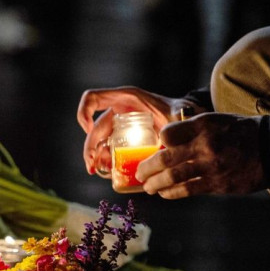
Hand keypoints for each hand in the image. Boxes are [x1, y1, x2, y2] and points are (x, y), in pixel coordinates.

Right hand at [77, 86, 202, 176]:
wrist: (186, 120)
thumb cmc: (180, 112)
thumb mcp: (178, 112)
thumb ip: (179, 114)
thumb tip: (179, 118)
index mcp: (125, 99)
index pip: (92, 98)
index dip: (84, 112)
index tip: (88, 130)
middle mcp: (118, 110)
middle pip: (94, 127)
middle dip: (89, 147)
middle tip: (92, 166)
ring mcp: (119, 125)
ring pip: (99, 140)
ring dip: (95, 156)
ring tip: (97, 171)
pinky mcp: (123, 138)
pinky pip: (108, 148)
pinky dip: (106, 160)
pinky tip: (109, 172)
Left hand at [135, 113, 264, 197]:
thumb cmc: (242, 132)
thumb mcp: (217, 120)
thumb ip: (192, 129)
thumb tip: (166, 143)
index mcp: (204, 125)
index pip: (168, 134)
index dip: (159, 142)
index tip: (156, 148)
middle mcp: (205, 145)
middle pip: (165, 159)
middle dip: (147, 169)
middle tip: (139, 174)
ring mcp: (211, 166)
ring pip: (172, 178)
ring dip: (155, 184)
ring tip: (148, 187)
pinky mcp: (218, 184)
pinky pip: (188, 190)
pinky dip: (172, 193)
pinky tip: (164, 193)